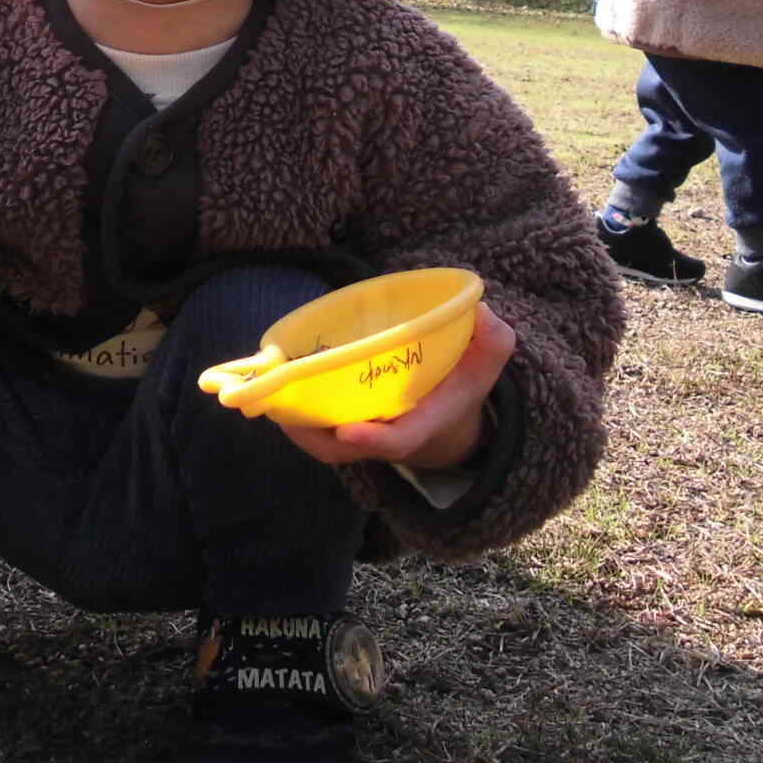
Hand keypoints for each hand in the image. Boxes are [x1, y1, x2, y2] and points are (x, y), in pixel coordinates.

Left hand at [277, 303, 516, 470]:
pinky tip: (277, 381)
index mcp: (422, 426)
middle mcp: (386, 438)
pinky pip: (314, 427)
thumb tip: (481, 313)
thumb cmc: (460, 386)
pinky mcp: (344, 427)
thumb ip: (492, 341)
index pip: (398, 441)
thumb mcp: (485, 364)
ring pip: (320, 441)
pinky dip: (294, 411)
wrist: (445, 419)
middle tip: (284, 405)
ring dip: (295, 422)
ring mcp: (362, 436)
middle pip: (342, 449)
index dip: (373, 440)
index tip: (347, 431)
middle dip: (313, 434)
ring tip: (271, 392)